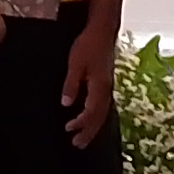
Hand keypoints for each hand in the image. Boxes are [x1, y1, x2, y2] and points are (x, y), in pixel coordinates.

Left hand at [61, 22, 115, 148]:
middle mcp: (106, 89)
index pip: (91, 111)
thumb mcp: (75, 63)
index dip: (81, 123)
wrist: (102, 29)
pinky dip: (96, 115)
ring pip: (102, 112)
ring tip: (82, 137)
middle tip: (77, 144)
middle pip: (99, 117)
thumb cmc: (88, 44)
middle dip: (89, 131)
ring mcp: (107, 85)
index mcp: (100, 86)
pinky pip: (103, 104)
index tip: (69, 129)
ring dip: (93, 126)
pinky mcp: (105, 81)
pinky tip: (90, 118)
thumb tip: (66, 103)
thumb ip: (71, 84)